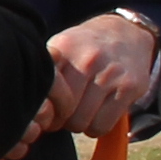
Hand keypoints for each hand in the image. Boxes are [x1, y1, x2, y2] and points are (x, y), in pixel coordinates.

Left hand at [39, 11, 160, 140]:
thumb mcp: (62, 47)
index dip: (42, 107)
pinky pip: (103, 125)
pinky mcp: (129, 88)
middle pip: (62, 111)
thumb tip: (31, 108)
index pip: (44, 92)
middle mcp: (87, 60)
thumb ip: (46, 71)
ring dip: (78, 125)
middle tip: (64, 113)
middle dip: (59, 119)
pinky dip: (96, 127)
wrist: (127, 32)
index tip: (46, 108)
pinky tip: (96, 115)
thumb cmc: (85, 47)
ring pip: (81, 122)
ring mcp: (110, 74)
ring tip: (80, 113)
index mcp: (64, 49)